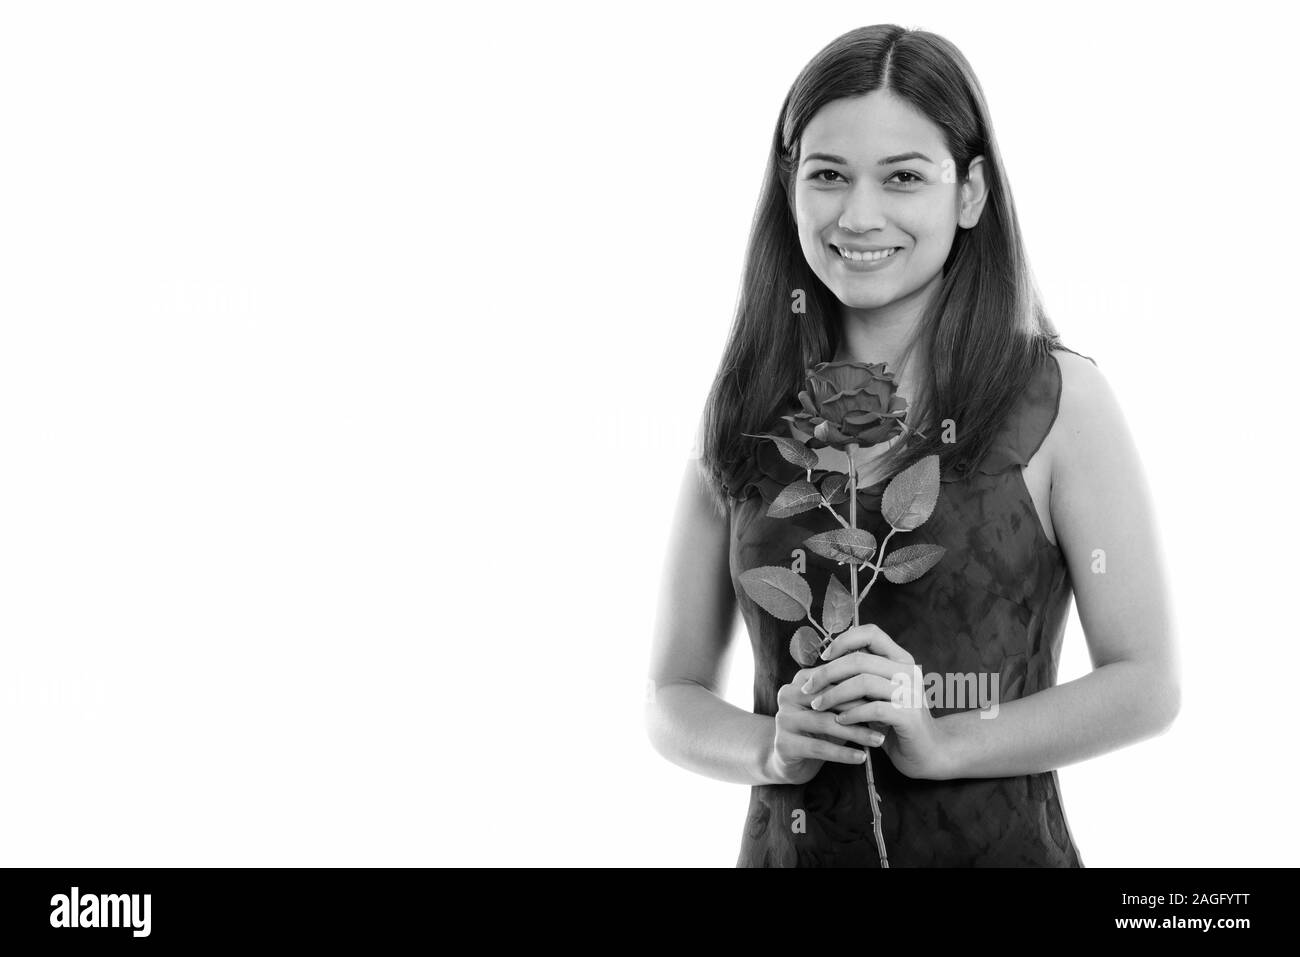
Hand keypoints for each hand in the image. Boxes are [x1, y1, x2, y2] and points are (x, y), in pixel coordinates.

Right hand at [765, 666, 887, 785]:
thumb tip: (884, 685)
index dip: (861, 688)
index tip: (886, 697)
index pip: (834, 679)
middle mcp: (787, 694)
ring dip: (855, 732)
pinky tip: (861, 757)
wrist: (792, 762)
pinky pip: (819, 747)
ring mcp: (783, 719)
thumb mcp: (835, 709)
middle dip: (861, 709)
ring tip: (878, 740)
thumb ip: (850, 695)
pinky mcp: (784, 744)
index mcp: (801, 680)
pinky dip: (843, 753)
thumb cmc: (821, 731)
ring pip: (826, 723)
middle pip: (830, 699)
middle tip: (887, 718)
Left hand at [799, 623, 953, 779]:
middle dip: (827, 673)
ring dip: (834, 694)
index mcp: (900, 659)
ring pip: (863, 682)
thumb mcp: (877, 693)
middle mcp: (909, 670)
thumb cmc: (894, 721)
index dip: (844, 640)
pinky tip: (839, 721)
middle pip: (860, 659)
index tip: (823, 657)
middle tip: (808, 688)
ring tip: (818, 705)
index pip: (871, 633)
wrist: (926, 752)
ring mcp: (911, 692)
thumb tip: (822, 662)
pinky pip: (873, 708)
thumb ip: (859, 675)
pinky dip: (851, 714)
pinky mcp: (909, 716)